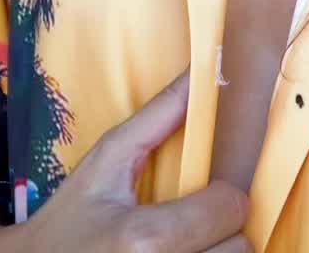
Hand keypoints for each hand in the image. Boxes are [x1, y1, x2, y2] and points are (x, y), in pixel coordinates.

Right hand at [7, 67, 251, 251]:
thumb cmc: (69, 221)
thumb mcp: (105, 165)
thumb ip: (157, 117)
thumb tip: (203, 73)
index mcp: (144, 239)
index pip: (229, 210)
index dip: (221, 198)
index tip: (203, 198)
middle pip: (239, 249)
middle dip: (222, 232)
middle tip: (195, 227)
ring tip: (190, 247)